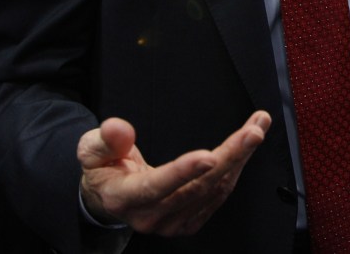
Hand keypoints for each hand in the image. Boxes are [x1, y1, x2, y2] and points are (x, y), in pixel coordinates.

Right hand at [78, 111, 270, 235]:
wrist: (109, 198)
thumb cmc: (104, 170)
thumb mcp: (91, 151)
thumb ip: (105, 140)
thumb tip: (117, 128)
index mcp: (125, 197)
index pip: (156, 186)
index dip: (183, 172)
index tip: (209, 155)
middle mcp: (152, 215)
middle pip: (197, 186)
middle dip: (230, 155)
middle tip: (253, 131)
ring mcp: (173, 222)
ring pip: (215, 188)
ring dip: (240, 157)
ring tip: (257, 127)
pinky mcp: (190, 220)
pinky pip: (219, 194)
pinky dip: (237, 168)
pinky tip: (246, 147)